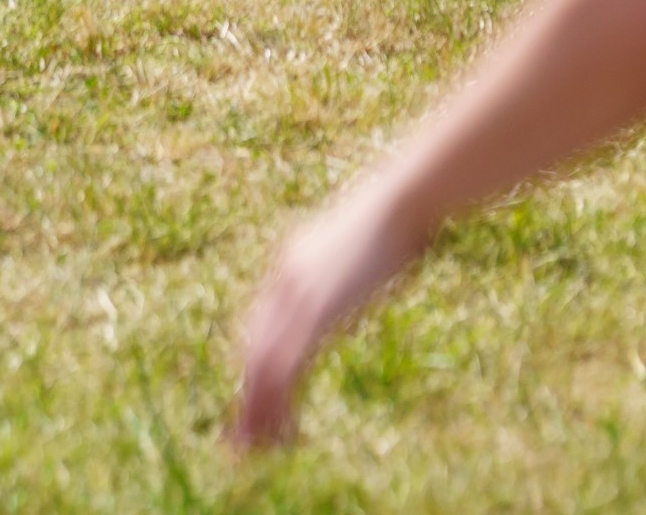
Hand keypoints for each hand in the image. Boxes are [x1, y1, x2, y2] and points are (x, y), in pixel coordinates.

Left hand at [233, 183, 415, 450]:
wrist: (402, 199)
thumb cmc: (399, 216)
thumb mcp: (363, 245)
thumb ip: (352, 266)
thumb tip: (373, 270)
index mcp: (294, 261)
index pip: (261, 324)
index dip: (255, 365)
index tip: (256, 397)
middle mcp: (286, 279)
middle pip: (253, 347)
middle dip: (248, 395)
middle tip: (243, 437)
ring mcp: (298, 295)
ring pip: (263, 365)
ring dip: (258, 409)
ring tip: (257, 446)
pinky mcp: (315, 311)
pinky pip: (286, 366)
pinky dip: (280, 402)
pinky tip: (285, 428)